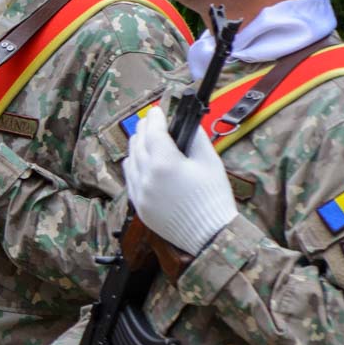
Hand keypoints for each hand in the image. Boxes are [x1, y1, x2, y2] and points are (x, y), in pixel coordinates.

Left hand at [123, 107, 235, 255]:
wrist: (209, 235)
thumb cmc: (213, 197)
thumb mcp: (210, 162)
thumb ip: (196, 138)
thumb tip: (188, 123)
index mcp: (165, 163)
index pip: (153, 131)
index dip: (155, 118)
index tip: (157, 110)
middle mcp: (147, 177)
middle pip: (138, 143)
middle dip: (144, 129)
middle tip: (150, 121)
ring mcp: (139, 192)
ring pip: (130, 160)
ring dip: (137, 147)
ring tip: (145, 139)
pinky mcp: (139, 205)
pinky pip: (130, 179)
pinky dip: (134, 166)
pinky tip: (141, 161)